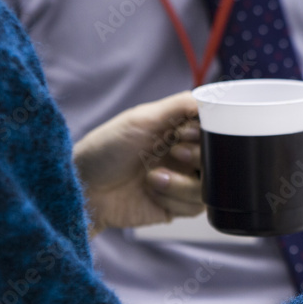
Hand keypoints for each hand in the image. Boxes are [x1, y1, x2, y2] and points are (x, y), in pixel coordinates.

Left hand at [73, 92, 203, 236]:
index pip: (212, 128)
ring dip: (183, 183)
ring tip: (153, 179)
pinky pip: (197, 206)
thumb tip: (208, 97)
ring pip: (210, 185)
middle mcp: (183, 155)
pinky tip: (151, 193)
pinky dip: (175, 200)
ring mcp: (181, 181)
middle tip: (176, 153)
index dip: (208, 132)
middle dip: (198, 157)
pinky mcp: (177, 206)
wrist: (84, 190)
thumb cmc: (104, 150)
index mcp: (177, 130)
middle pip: (218, 157)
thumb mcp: (140, 120)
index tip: (186, 132)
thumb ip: (177, 106)